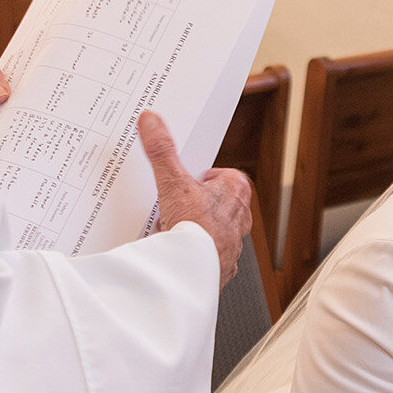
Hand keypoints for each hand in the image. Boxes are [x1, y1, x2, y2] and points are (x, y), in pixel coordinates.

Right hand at [139, 110, 252, 285]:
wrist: (191, 270)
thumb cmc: (194, 229)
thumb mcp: (173, 182)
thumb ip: (162, 151)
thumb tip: (152, 122)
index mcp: (236, 193)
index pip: (229, 176)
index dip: (208, 178)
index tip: (193, 180)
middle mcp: (240, 218)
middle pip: (221, 204)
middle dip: (200, 204)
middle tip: (180, 205)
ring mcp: (233, 244)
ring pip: (216, 230)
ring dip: (198, 229)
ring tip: (176, 229)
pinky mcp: (223, 265)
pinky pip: (210, 254)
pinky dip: (196, 252)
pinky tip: (179, 251)